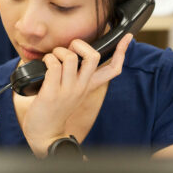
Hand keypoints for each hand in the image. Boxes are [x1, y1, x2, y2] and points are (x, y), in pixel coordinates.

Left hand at [21, 33, 133, 157]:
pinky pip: (54, 66)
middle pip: (93, 57)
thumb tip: (71, 54)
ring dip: (58, 52)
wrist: (45, 134)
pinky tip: (44, 65)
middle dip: (79, 44)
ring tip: (52, 58)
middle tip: (69, 49)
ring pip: (71, 58)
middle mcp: (82, 87)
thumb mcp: (73, 92)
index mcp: (89, 86)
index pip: (113, 69)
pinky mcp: (52, 92)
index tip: (127, 38)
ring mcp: (68, 90)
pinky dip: (48, 59)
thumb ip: (77, 76)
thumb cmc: (55, 109)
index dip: (122, 51)